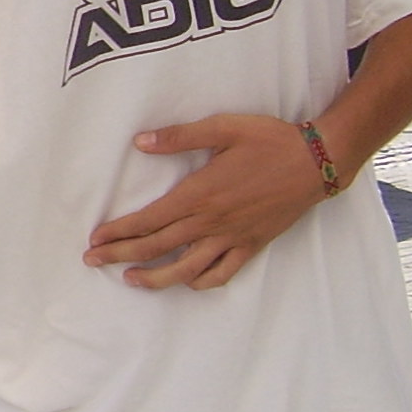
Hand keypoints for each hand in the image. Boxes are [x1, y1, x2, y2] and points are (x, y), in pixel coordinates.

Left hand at [84, 113, 325, 289]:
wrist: (318, 161)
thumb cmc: (269, 140)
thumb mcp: (223, 128)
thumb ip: (179, 137)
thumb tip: (140, 142)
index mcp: (199, 194)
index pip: (148, 220)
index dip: (119, 232)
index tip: (95, 238)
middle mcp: (212, 221)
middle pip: (157, 246)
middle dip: (121, 256)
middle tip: (92, 261)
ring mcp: (232, 237)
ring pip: (187, 268)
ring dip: (155, 277)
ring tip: (131, 280)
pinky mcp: (252, 245)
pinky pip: (223, 272)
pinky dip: (201, 281)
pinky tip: (186, 282)